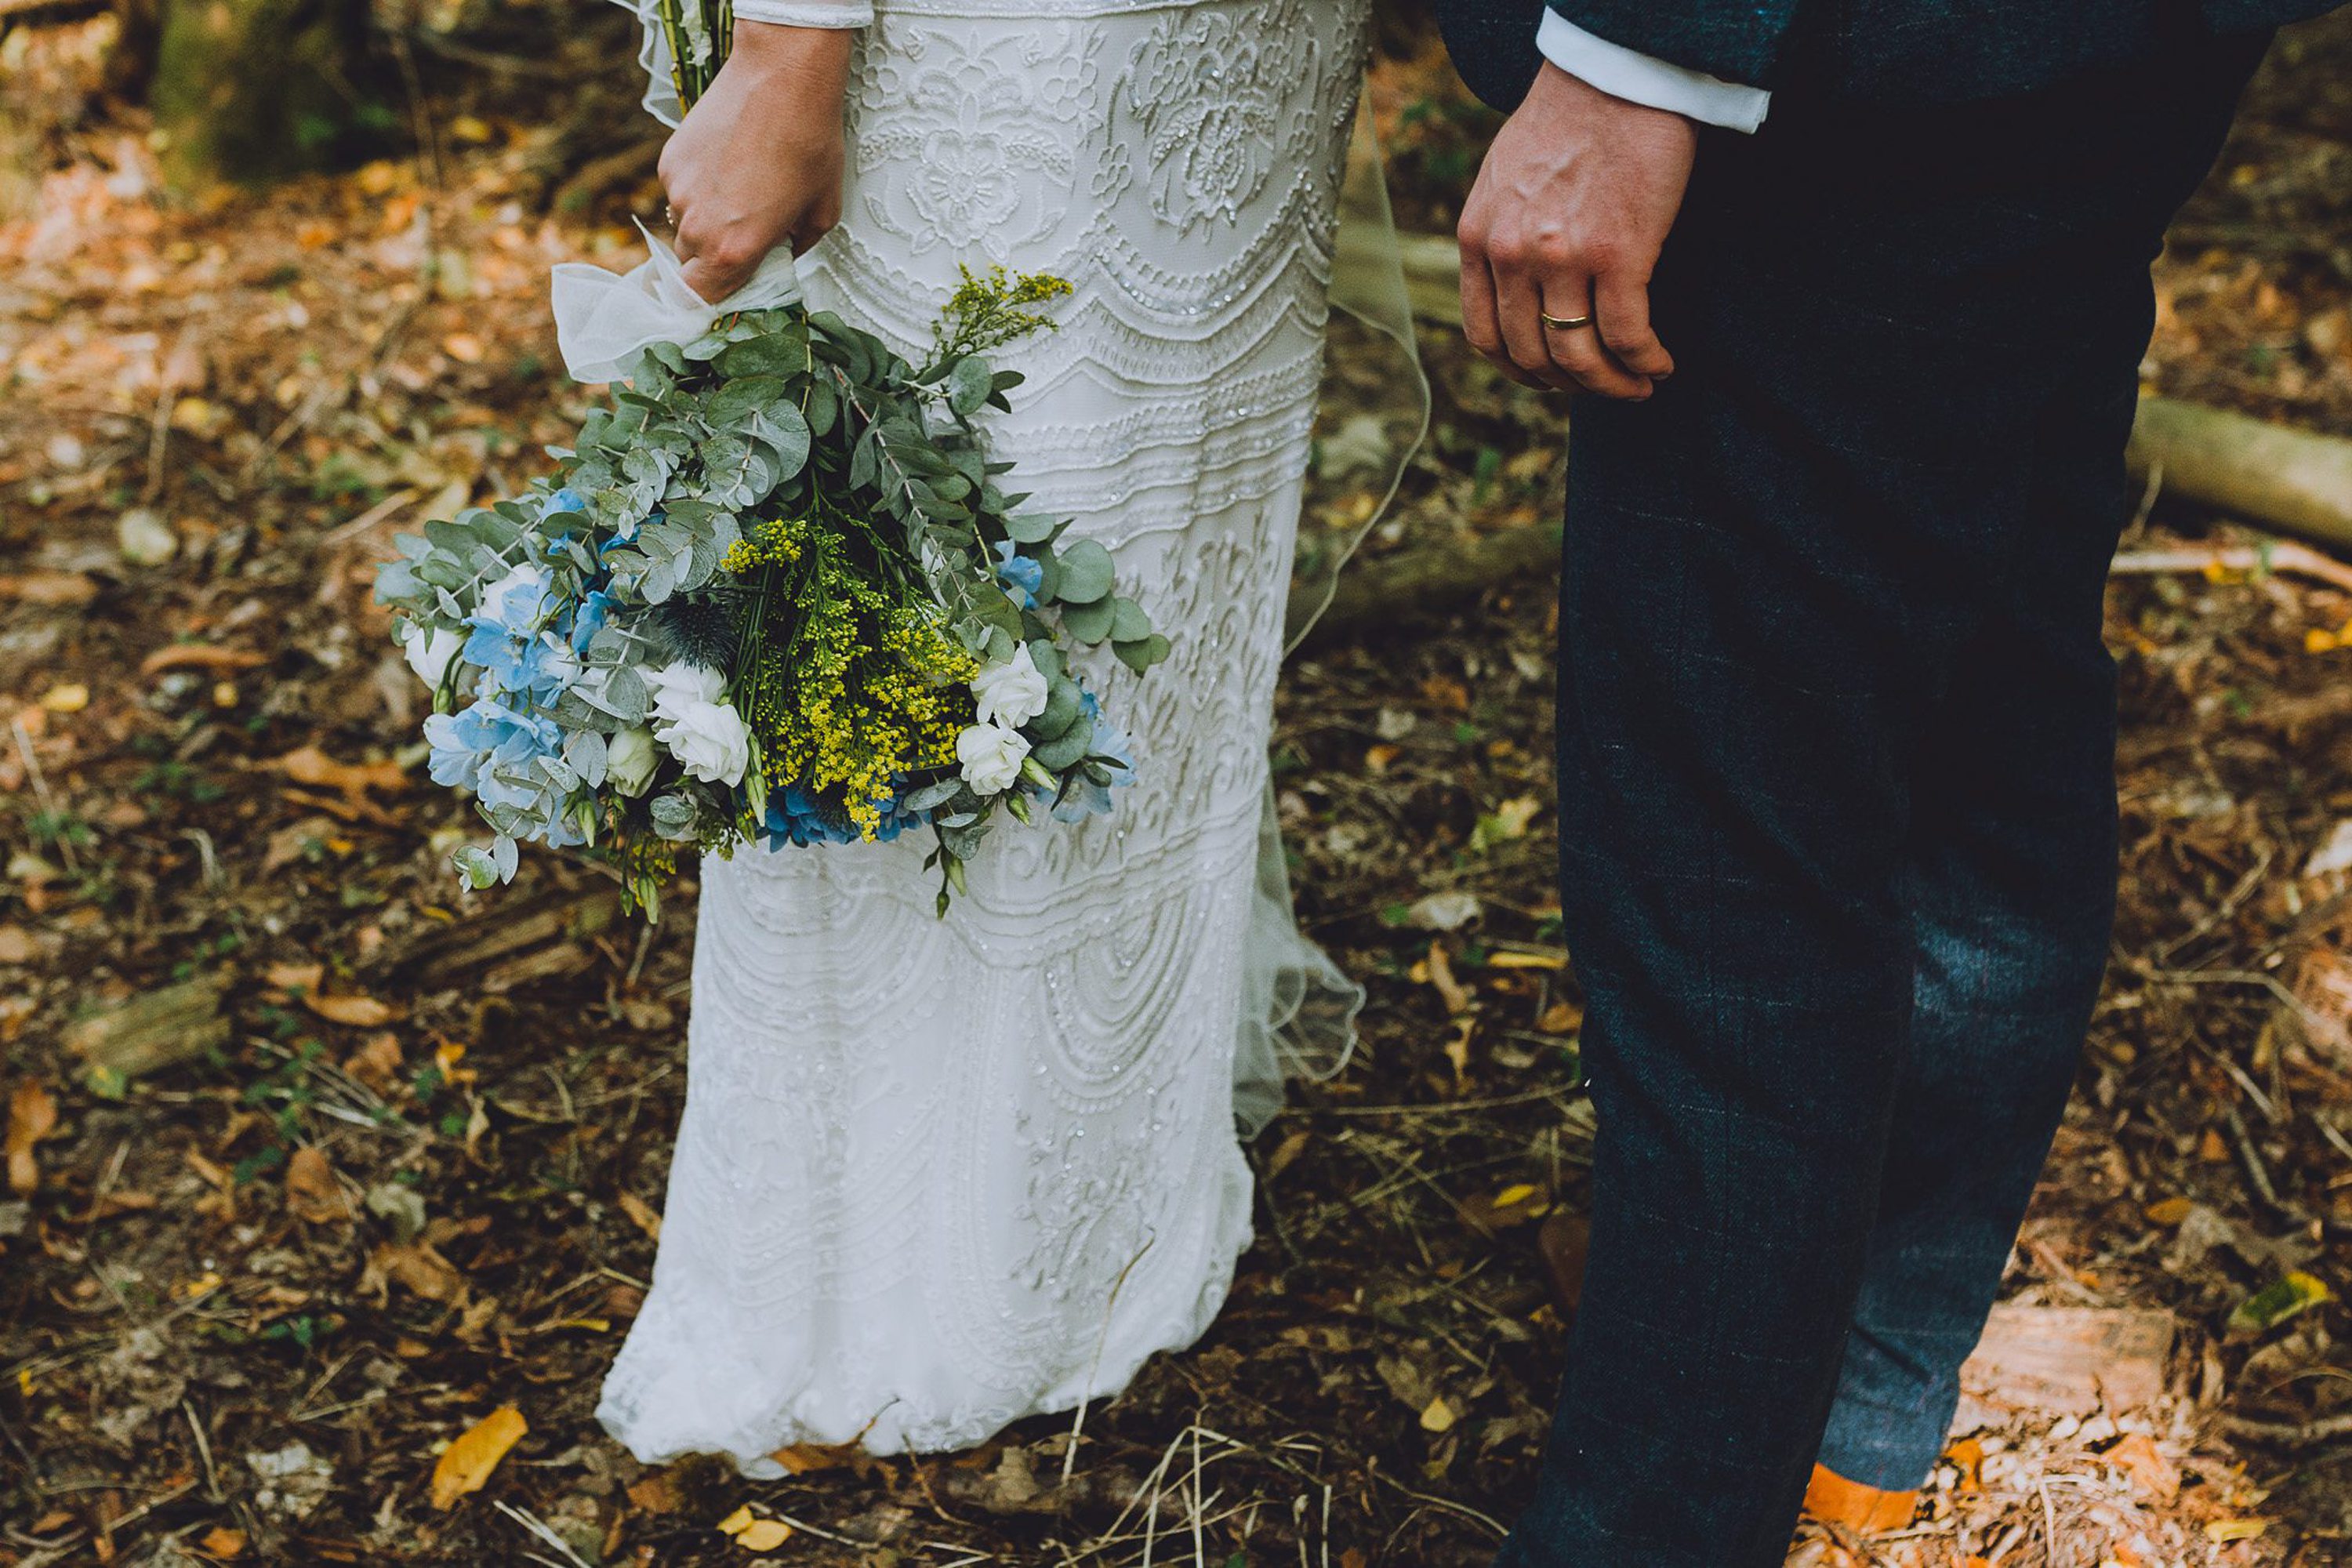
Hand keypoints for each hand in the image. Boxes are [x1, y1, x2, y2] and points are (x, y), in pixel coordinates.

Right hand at [659, 22, 852, 303]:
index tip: (726, 296)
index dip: (710, 304)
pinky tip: (729, 163)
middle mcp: (698, 227)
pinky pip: (679, 191)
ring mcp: (678, 192)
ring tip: (743, 190)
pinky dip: (699, 188)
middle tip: (748, 237)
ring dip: (707, 222)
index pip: (700, 300)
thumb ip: (795, 249)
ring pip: (684, 226)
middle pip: (691, 266)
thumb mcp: (822, 211)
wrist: (781, 78)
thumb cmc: (810, 145)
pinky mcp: (669, 161)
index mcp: (735, 250)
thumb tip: (780, 256)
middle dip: (715, 261)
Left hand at [1457, 62, 1696, 398]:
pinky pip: (1627, 335)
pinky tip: (1660, 364)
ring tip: (1637, 385)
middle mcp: (1511, 256)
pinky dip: (1645, 361)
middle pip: (1532, 356)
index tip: (1548, 378)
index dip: (1518, 370)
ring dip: (1612, 385)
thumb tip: (1512, 286)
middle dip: (1570, 385)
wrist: (1615, 75)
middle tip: (1602, 386)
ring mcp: (1562, 259)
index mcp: (1477, 239)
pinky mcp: (1618, 255)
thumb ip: (1499, 234)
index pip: (1485, 336)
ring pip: (1579, 357)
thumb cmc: (1568, 121)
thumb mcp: (1503, 180)